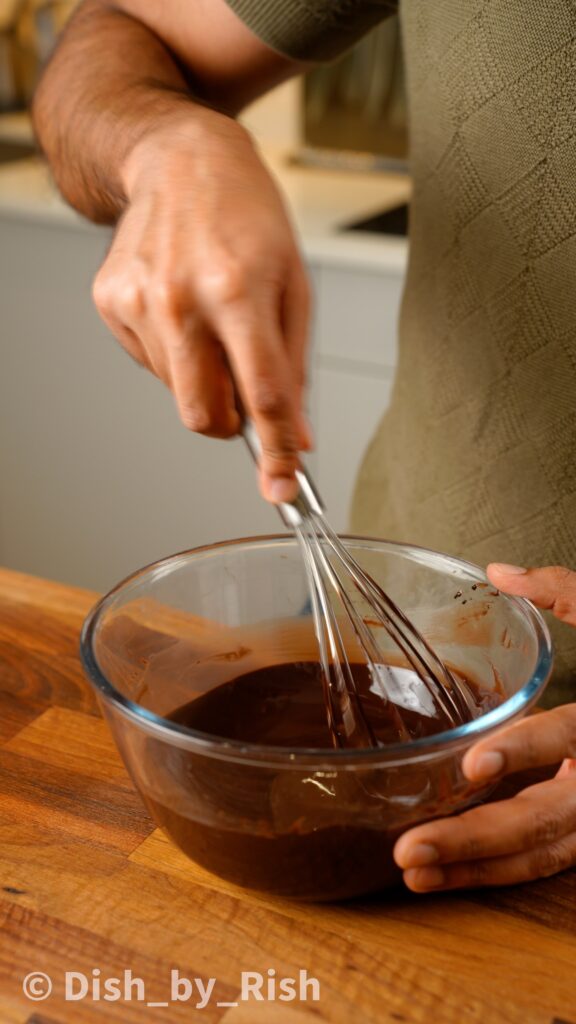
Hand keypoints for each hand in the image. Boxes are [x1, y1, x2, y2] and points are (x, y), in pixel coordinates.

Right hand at [93, 109, 310, 502]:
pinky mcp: (111, 302)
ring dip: (204, 378)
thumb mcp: (294, 284)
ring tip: (212, 319)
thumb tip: (299, 435)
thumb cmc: (246, 214)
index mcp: (237, 290)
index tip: (282, 488)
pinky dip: (174, 354)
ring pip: (178, 394)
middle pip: (205, 415)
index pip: (262, 396)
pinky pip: (150, 365)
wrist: (180, 159)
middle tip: (245, 392)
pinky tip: (181, 308)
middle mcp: (180, 299)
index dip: (277, 451)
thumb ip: (295, 367)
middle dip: (232, 424)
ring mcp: (138, 301)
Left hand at [394, 564, 575, 890]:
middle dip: (475, 837)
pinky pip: (542, 861)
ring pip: (541, 853)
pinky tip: (441, 875)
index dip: (527, 749)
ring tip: (412, 871)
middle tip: (410, 848)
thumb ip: (567, 593)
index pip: (571, 736)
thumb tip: (500, 570)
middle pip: (545, 818)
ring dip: (475, 868)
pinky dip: (493, 872)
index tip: (474, 764)